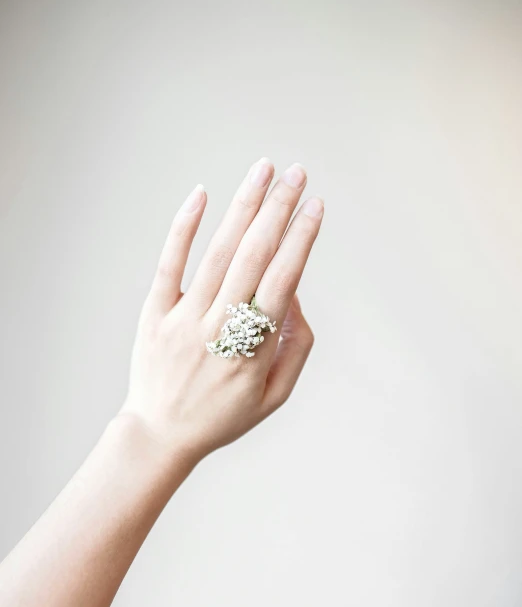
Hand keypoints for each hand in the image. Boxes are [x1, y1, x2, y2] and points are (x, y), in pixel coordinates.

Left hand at [121, 159, 323, 465]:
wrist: (159, 436)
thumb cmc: (222, 417)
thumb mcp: (274, 397)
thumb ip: (295, 347)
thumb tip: (295, 295)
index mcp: (254, 351)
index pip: (282, 282)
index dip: (301, 240)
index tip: (316, 205)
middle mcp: (219, 328)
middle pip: (253, 257)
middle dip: (279, 210)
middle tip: (298, 173)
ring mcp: (184, 319)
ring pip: (218, 253)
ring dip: (243, 207)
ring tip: (263, 170)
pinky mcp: (155, 314)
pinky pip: (170, 264)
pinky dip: (185, 228)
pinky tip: (202, 194)